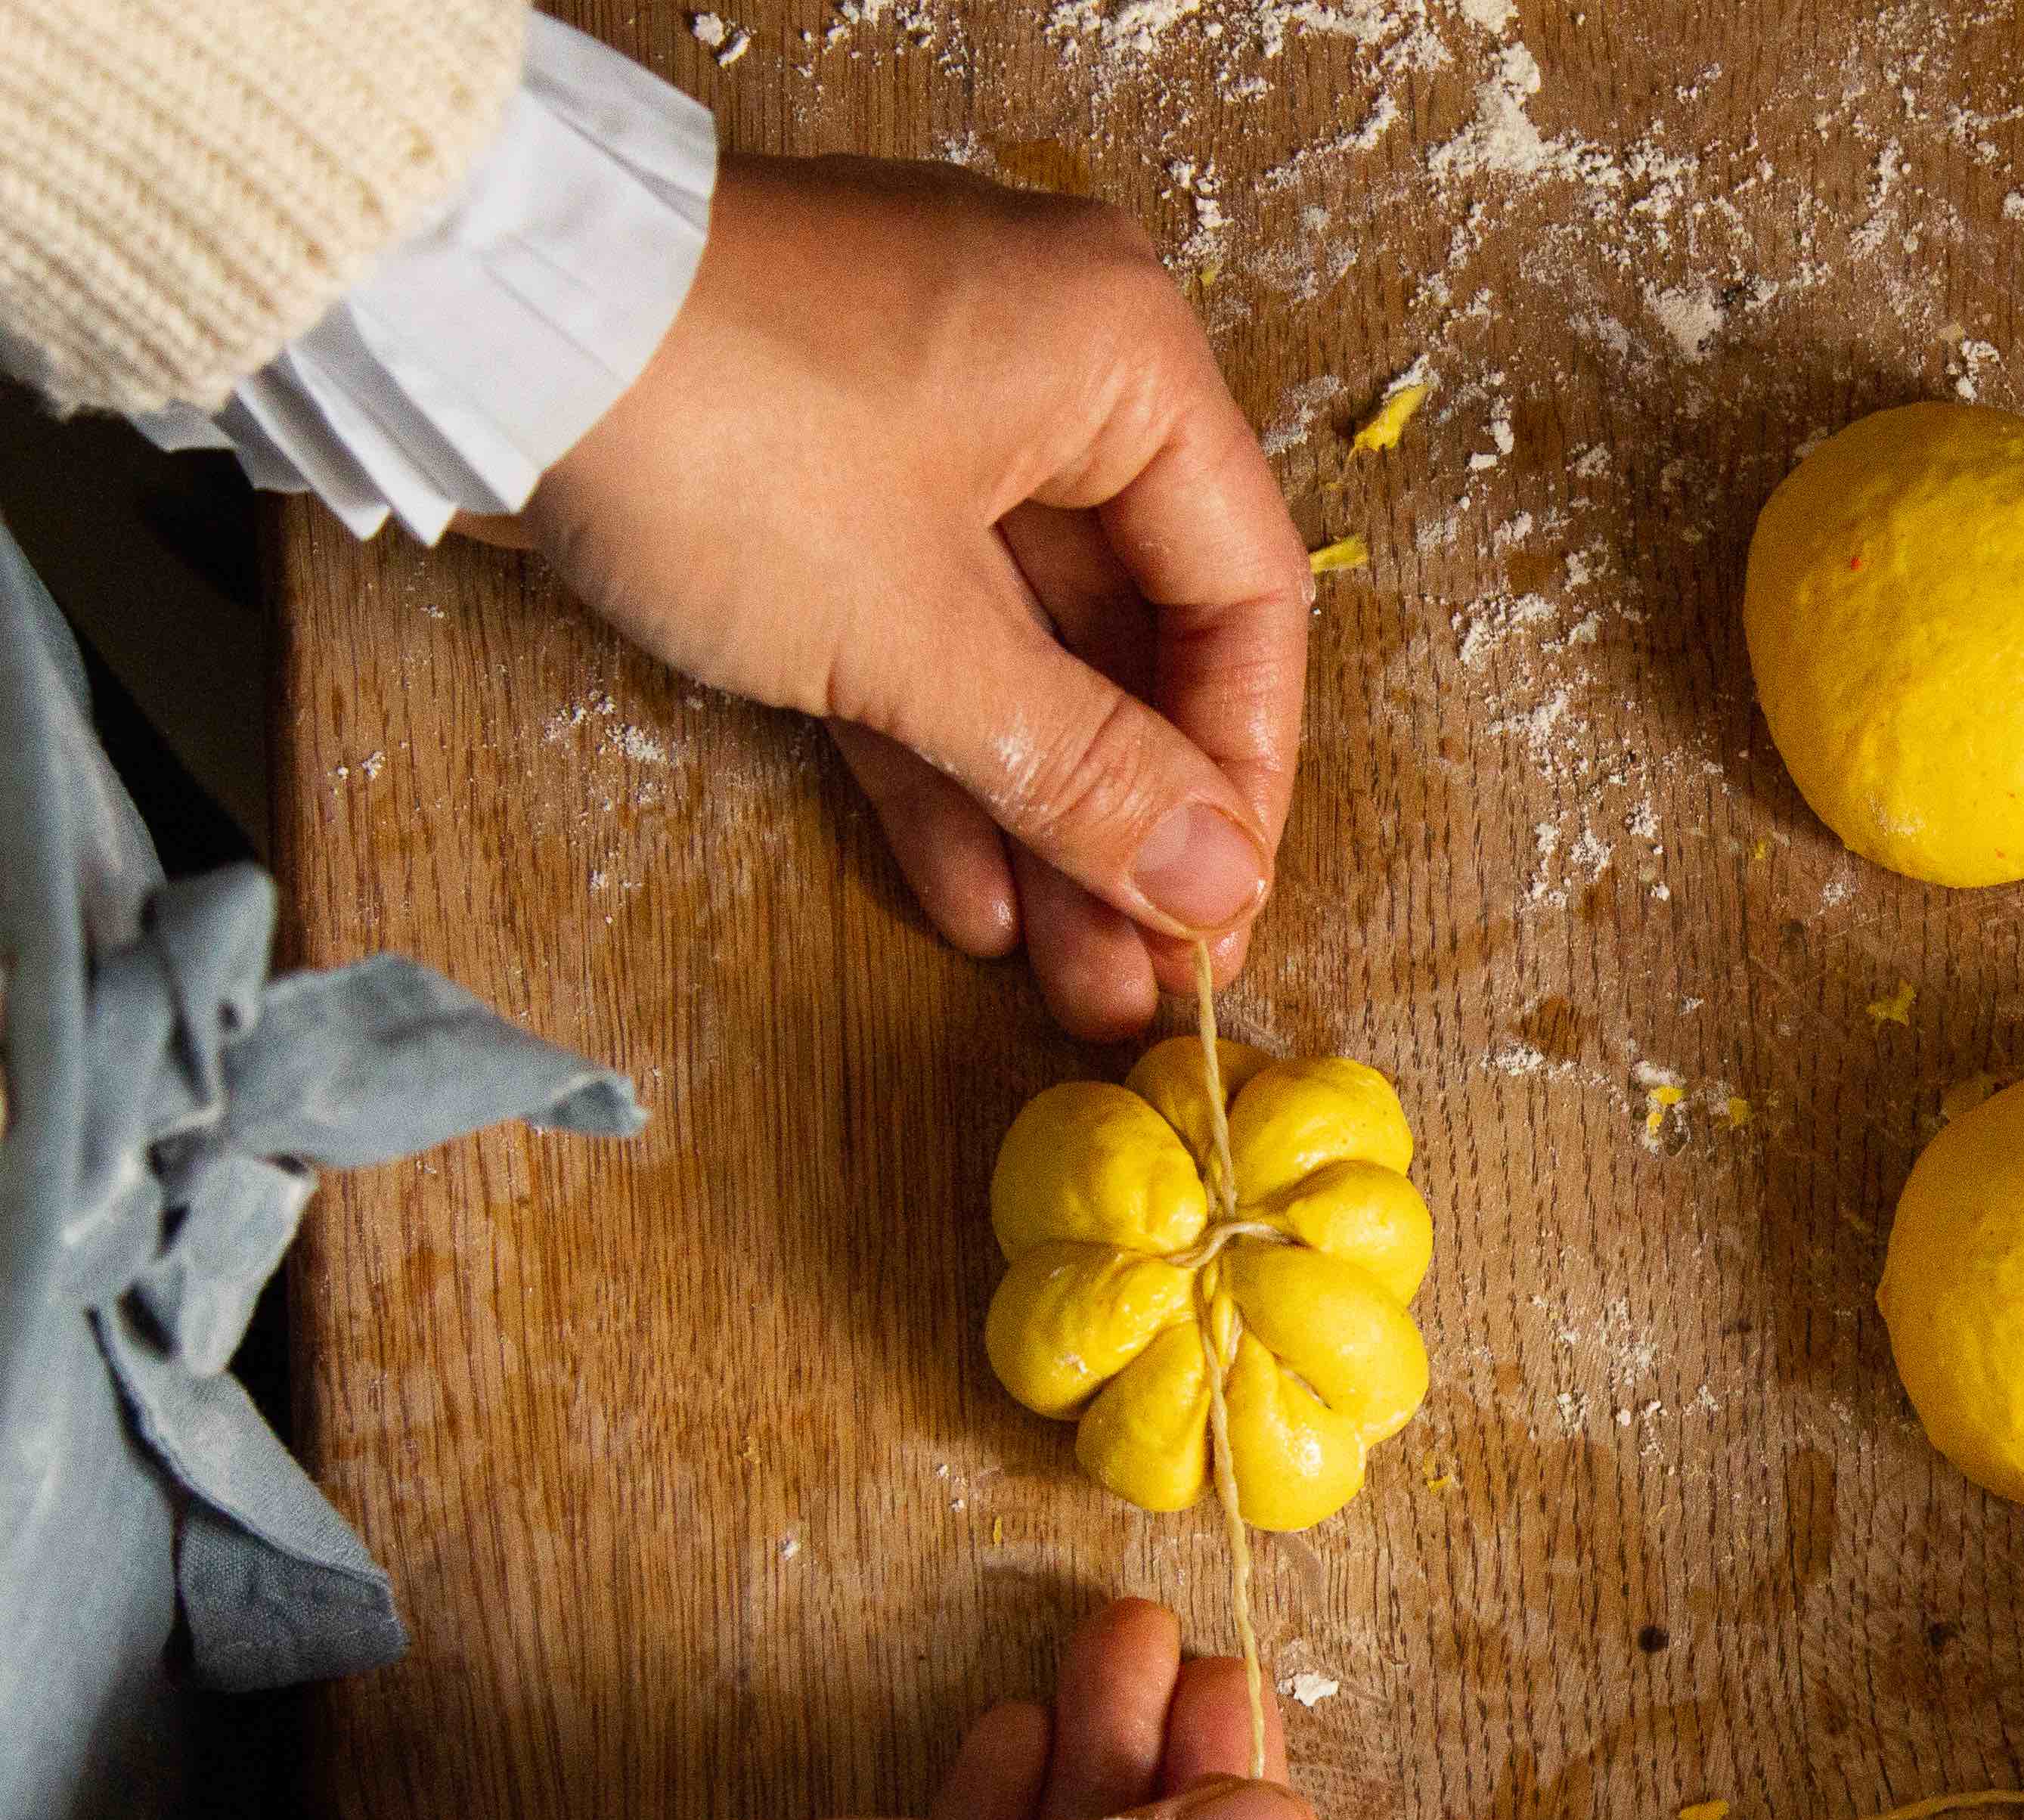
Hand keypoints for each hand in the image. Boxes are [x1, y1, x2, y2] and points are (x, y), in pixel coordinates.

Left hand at [499, 156, 1310, 1038]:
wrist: (460, 317)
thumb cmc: (725, 434)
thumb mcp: (921, 632)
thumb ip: (1083, 769)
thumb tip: (1214, 894)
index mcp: (1121, 361)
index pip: (1242, 593)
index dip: (1240, 772)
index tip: (1221, 913)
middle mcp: (1046, 374)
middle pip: (1133, 633)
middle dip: (1132, 821)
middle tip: (1150, 978)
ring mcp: (924, 423)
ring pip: (1020, 649)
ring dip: (1042, 814)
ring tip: (1068, 978)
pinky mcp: (817, 477)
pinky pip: (913, 630)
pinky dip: (937, 755)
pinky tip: (969, 898)